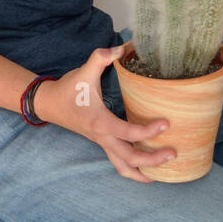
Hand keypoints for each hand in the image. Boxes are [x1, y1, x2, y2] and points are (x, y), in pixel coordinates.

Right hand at [32, 46, 176, 182]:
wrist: (49, 104)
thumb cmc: (68, 90)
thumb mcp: (84, 71)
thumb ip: (101, 58)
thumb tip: (121, 49)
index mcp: (100, 122)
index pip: (129, 132)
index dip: (149, 131)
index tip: (166, 124)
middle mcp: (102, 137)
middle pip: (129, 159)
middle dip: (152, 160)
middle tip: (173, 153)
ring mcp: (102, 143)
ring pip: (123, 167)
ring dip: (142, 172)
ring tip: (162, 172)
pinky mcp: (102, 142)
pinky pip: (119, 162)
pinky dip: (134, 168)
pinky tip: (147, 166)